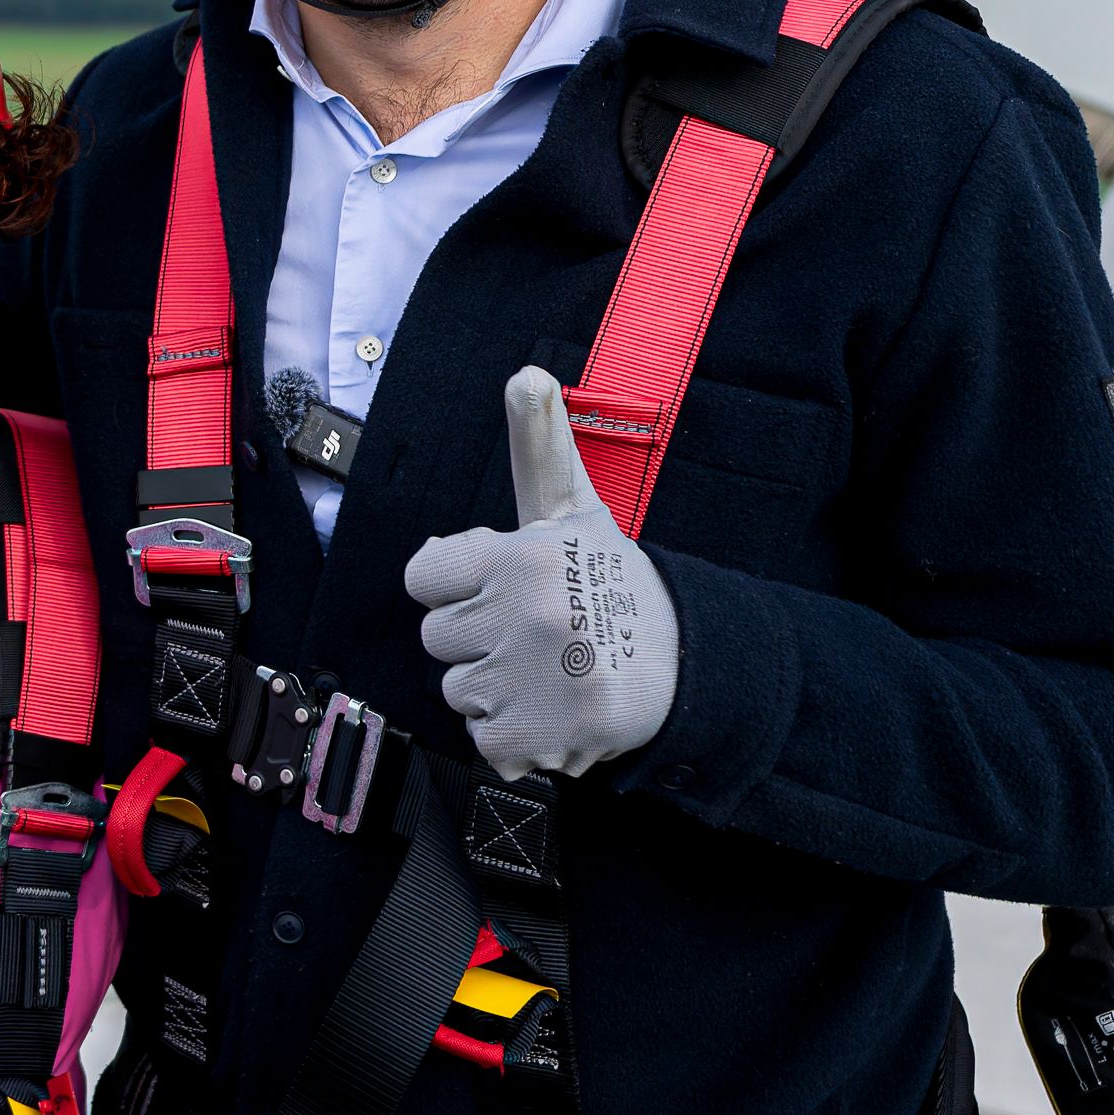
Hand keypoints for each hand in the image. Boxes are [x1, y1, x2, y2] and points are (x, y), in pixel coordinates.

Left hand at [404, 368, 680, 780]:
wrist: (690, 665)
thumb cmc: (615, 583)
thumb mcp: (574, 511)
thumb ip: (540, 445)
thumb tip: (526, 374)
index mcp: (518, 555)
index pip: (423, 578)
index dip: (457, 589)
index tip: (503, 590)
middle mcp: (521, 614)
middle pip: (438, 640)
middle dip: (480, 640)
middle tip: (539, 633)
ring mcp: (528, 678)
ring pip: (459, 692)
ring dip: (499, 691)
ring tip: (554, 672)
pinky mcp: (535, 735)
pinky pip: (483, 741)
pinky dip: (515, 738)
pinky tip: (557, 710)